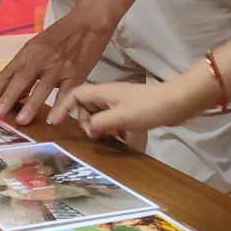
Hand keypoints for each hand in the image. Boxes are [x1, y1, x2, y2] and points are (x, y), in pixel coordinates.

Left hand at [0, 7, 115, 124]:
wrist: (89, 21)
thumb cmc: (61, 35)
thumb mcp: (38, 46)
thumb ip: (26, 68)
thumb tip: (14, 94)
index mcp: (29, 51)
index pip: (8, 72)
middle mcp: (41, 58)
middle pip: (21, 79)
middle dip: (8, 97)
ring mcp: (60, 66)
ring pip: (43, 87)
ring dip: (32, 105)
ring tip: (22, 121)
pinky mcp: (77, 72)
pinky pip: (68, 92)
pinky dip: (61, 106)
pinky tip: (54, 120)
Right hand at [48, 76, 201, 134]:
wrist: (176, 103)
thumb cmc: (147, 108)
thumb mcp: (120, 118)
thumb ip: (99, 123)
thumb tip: (88, 130)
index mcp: (102, 92)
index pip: (74, 95)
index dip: (62, 107)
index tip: (54, 123)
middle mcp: (108, 95)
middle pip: (86, 107)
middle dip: (87, 123)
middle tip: (97, 136)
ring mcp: (119, 101)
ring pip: (99, 114)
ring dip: (101, 127)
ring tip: (112, 138)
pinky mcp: (129, 109)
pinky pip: (112, 119)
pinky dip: (113, 128)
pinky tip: (123, 137)